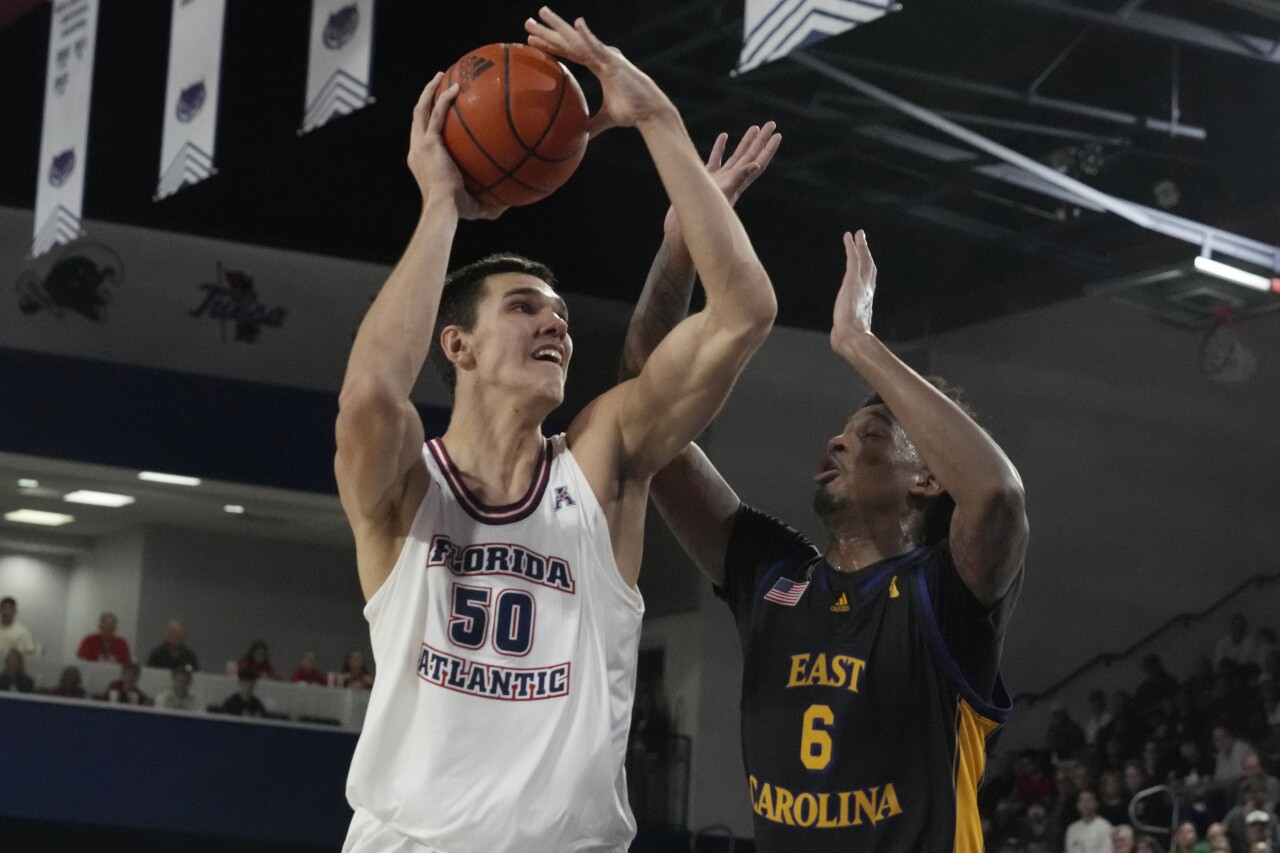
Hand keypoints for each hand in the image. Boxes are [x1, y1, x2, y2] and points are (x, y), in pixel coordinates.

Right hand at [408, 73, 506, 220]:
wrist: (443, 209)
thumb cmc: (456, 212)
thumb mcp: (474, 206)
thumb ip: (489, 202)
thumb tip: (509, 204)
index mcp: (423, 161)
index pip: (423, 135)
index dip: (429, 120)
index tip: (440, 111)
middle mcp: (417, 150)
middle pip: (418, 116)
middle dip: (426, 97)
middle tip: (438, 83)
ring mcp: (420, 144)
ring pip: (421, 109)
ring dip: (430, 90)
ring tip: (442, 75)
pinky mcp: (429, 142)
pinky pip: (437, 114)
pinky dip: (444, 99)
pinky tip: (457, 87)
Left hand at [526, 8, 669, 136]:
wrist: (649, 112)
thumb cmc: (632, 111)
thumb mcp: (606, 118)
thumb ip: (593, 124)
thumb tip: (581, 136)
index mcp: (599, 66)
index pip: (569, 53)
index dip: (551, 46)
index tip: (533, 41)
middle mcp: (601, 56)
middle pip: (569, 41)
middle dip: (548, 31)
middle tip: (528, 21)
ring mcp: (607, 56)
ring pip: (578, 39)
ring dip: (560, 26)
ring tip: (542, 13)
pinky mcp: (615, 62)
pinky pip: (597, 47)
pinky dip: (587, 35)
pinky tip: (577, 23)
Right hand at [664, 122, 780, 234]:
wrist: (685, 228)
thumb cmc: (703, 215)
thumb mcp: (723, 195)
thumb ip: (738, 179)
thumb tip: (755, 164)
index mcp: (738, 182)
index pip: (758, 162)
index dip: (768, 149)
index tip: (777, 135)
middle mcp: (732, 180)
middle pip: (751, 155)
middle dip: (761, 140)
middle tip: (771, 124)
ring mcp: (719, 179)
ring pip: (736, 156)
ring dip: (745, 143)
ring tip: (754, 128)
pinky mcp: (706, 179)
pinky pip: (716, 160)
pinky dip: (720, 148)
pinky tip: (724, 136)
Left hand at [831, 230, 876, 352]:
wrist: (852, 337)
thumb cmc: (849, 339)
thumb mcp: (847, 332)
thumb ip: (845, 331)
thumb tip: (838, 341)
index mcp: (865, 302)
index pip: (868, 282)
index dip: (867, 270)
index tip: (866, 263)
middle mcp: (866, 290)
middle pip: (869, 267)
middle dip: (867, 253)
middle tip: (864, 241)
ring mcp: (860, 284)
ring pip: (863, 260)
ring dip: (861, 245)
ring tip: (858, 234)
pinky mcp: (852, 280)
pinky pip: (853, 258)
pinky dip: (851, 246)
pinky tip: (848, 236)